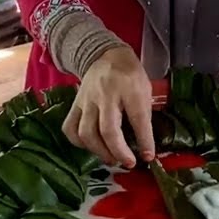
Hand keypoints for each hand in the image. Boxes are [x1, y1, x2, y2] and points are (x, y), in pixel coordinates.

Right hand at [63, 46, 154, 168]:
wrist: (107, 56)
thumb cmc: (131, 77)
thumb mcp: (145, 90)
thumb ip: (144, 115)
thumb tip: (145, 147)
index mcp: (130, 88)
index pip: (138, 118)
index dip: (144, 141)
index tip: (148, 156)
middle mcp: (106, 94)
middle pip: (107, 129)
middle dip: (118, 151)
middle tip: (129, 163)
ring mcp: (87, 99)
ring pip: (86, 132)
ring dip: (99, 151)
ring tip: (111, 158)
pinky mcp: (75, 104)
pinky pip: (70, 127)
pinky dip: (79, 142)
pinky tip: (91, 147)